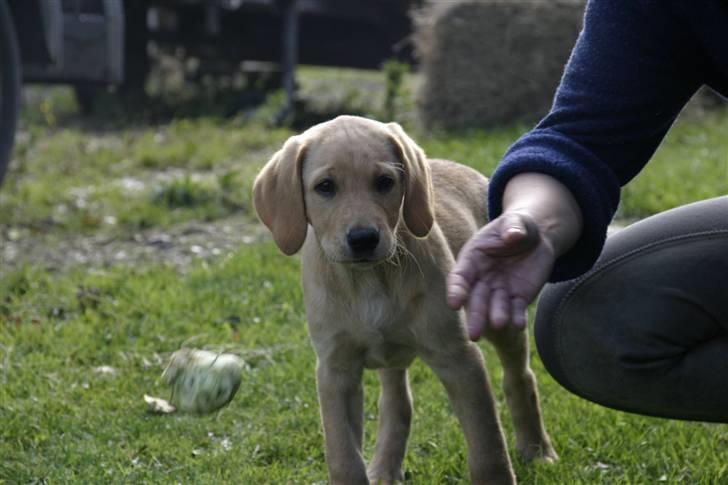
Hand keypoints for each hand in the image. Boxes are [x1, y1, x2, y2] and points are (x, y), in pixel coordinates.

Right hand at [447, 212, 556, 339]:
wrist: (537, 238)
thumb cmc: (518, 226)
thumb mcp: (515, 220)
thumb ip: (513, 226)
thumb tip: (513, 234)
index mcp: (472, 259)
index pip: (459, 277)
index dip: (455, 290)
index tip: (454, 303)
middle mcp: (482, 278)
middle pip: (475, 299)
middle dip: (475, 316)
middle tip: (474, 335)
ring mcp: (500, 290)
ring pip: (495, 307)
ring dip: (496, 317)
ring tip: (499, 324)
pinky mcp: (518, 297)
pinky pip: (517, 309)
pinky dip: (517, 317)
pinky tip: (519, 325)